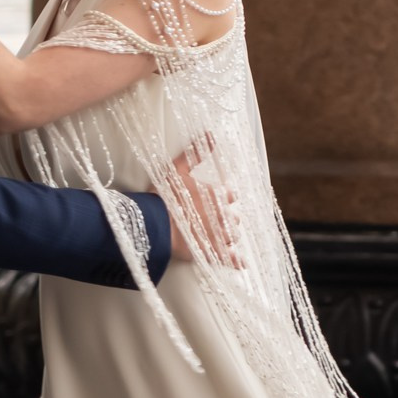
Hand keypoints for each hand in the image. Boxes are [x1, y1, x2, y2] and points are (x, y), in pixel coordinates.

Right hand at [167, 143, 242, 268]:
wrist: (156, 224)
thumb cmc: (165, 196)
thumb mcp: (178, 168)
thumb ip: (196, 152)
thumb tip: (211, 134)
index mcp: (216, 196)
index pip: (230, 195)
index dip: (226, 196)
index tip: (224, 196)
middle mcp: (222, 216)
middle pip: (232, 217)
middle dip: (227, 217)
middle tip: (218, 218)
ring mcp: (218, 236)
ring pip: (232, 236)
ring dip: (228, 235)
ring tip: (223, 236)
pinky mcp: (211, 253)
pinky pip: (229, 259)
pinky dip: (236, 261)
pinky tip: (242, 263)